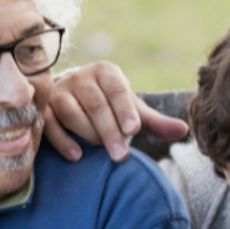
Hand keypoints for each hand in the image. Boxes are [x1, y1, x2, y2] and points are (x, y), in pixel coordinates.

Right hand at [45, 61, 188, 161]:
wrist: (73, 100)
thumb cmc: (110, 108)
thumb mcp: (132, 112)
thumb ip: (155, 122)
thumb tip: (185, 131)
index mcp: (106, 72)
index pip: (117, 90)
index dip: (125, 109)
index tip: (134, 130)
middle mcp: (81, 77)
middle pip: (95, 104)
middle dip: (109, 131)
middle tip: (121, 155)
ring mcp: (60, 92)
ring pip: (72, 113)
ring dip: (88, 134)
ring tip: (102, 151)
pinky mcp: (44, 110)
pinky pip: (51, 125)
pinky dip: (63, 141)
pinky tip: (77, 156)